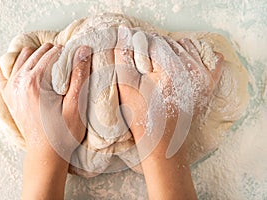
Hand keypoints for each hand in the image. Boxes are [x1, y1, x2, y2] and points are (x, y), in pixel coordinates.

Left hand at [0, 43, 91, 199]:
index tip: (77, 67)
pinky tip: (29, 71)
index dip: (70, 56)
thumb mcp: (76, 105)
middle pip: (39, 51)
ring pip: (25, 55)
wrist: (46, 154)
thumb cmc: (63, 133)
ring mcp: (10, 87)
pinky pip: (3, 69)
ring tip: (53, 71)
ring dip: (40, 58)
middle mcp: (19, 80)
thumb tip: (83, 49)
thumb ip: (79, 75)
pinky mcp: (8, 94)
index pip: (54, 53)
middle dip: (56, 56)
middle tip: (67, 71)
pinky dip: (17, 65)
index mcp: (35, 81)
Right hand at [114, 26, 223, 199]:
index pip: (154, 42)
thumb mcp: (127, 87)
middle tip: (146, 67)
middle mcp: (190, 69)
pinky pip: (208, 58)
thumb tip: (123, 31)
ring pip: (186, 47)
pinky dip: (196, 56)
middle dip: (155, 49)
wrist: (162, 143)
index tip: (136, 60)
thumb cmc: (142, 118)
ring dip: (172, 51)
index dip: (141, 47)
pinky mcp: (208, 84)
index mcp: (170, 68)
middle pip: (170, 43)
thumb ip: (123, 57)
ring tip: (161, 68)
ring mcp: (203, 77)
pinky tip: (182, 65)